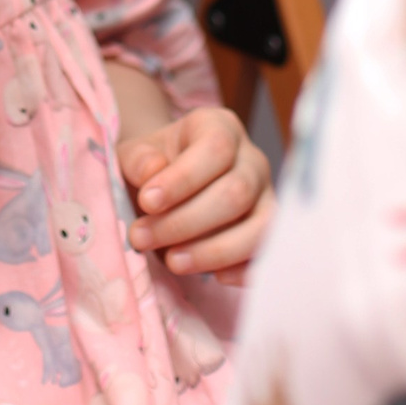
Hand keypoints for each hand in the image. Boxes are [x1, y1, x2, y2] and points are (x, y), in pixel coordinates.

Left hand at [118, 107, 272, 281]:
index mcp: (220, 127)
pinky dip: (244, 270)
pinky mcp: (270, 232)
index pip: (215, 148)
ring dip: (215, 250)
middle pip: (236, 192)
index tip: (146, 202)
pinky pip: (268, 255)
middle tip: (143, 238)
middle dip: (186, 222)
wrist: (167, 185)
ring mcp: (266, 197)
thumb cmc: (152, 166)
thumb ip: (138, 160)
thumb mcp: (135, 154)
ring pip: (260, 226)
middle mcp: (252, 159)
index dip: (183, 179)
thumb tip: (153, 172)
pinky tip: (214, 277)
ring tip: (173, 262)